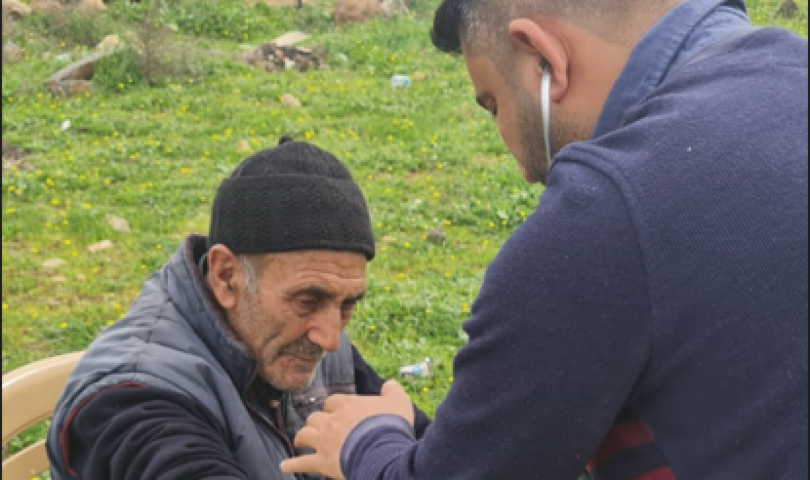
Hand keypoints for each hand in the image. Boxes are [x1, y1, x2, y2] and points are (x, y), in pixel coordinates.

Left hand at [280, 381, 413, 478]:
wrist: (383, 451)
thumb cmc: (391, 426)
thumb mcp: (399, 402)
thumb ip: (392, 391)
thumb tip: (389, 385)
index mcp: (347, 405)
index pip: (332, 401)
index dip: (333, 407)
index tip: (337, 412)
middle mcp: (332, 421)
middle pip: (315, 417)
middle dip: (316, 422)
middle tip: (320, 427)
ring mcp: (324, 441)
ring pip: (305, 435)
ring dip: (302, 437)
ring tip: (301, 441)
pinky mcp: (322, 462)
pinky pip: (302, 463)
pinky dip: (292, 465)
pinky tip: (283, 467)